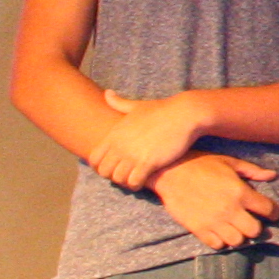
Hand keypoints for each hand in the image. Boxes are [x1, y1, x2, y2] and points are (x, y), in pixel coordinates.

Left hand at [89, 91, 213, 189]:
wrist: (184, 114)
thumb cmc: (162, 110)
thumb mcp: (136, 105)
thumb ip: (119, 102)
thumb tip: (107, 93)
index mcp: (114, 134)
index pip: (94, 159)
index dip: (102, 166)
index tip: (115, 166)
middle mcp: (120, 145)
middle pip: (104, 172)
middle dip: (113, 176)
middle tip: (126, 174)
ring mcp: (133, 154)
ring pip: (118, 179)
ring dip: (126, 182)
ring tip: (136, 179)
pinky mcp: (148, 162)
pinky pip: (133, 182)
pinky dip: (137, 185)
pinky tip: (145, 180)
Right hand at [149, 153, 278, 248]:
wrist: (169, 172)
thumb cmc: (201, 163)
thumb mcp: (229, 161)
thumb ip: (252, 170)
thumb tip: (273, 175)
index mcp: (241, 192)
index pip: (268, 210)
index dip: (274, 213)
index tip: (272, 213)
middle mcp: (230, 209)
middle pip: (255, 231)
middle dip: (256, 227)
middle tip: (251, 221)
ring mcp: (214, 222)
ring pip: (237, 241)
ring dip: (238, 236)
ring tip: (234, 227)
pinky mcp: (198, 229)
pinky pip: (217, 245)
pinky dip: (221, 241)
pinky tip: (219, 231)